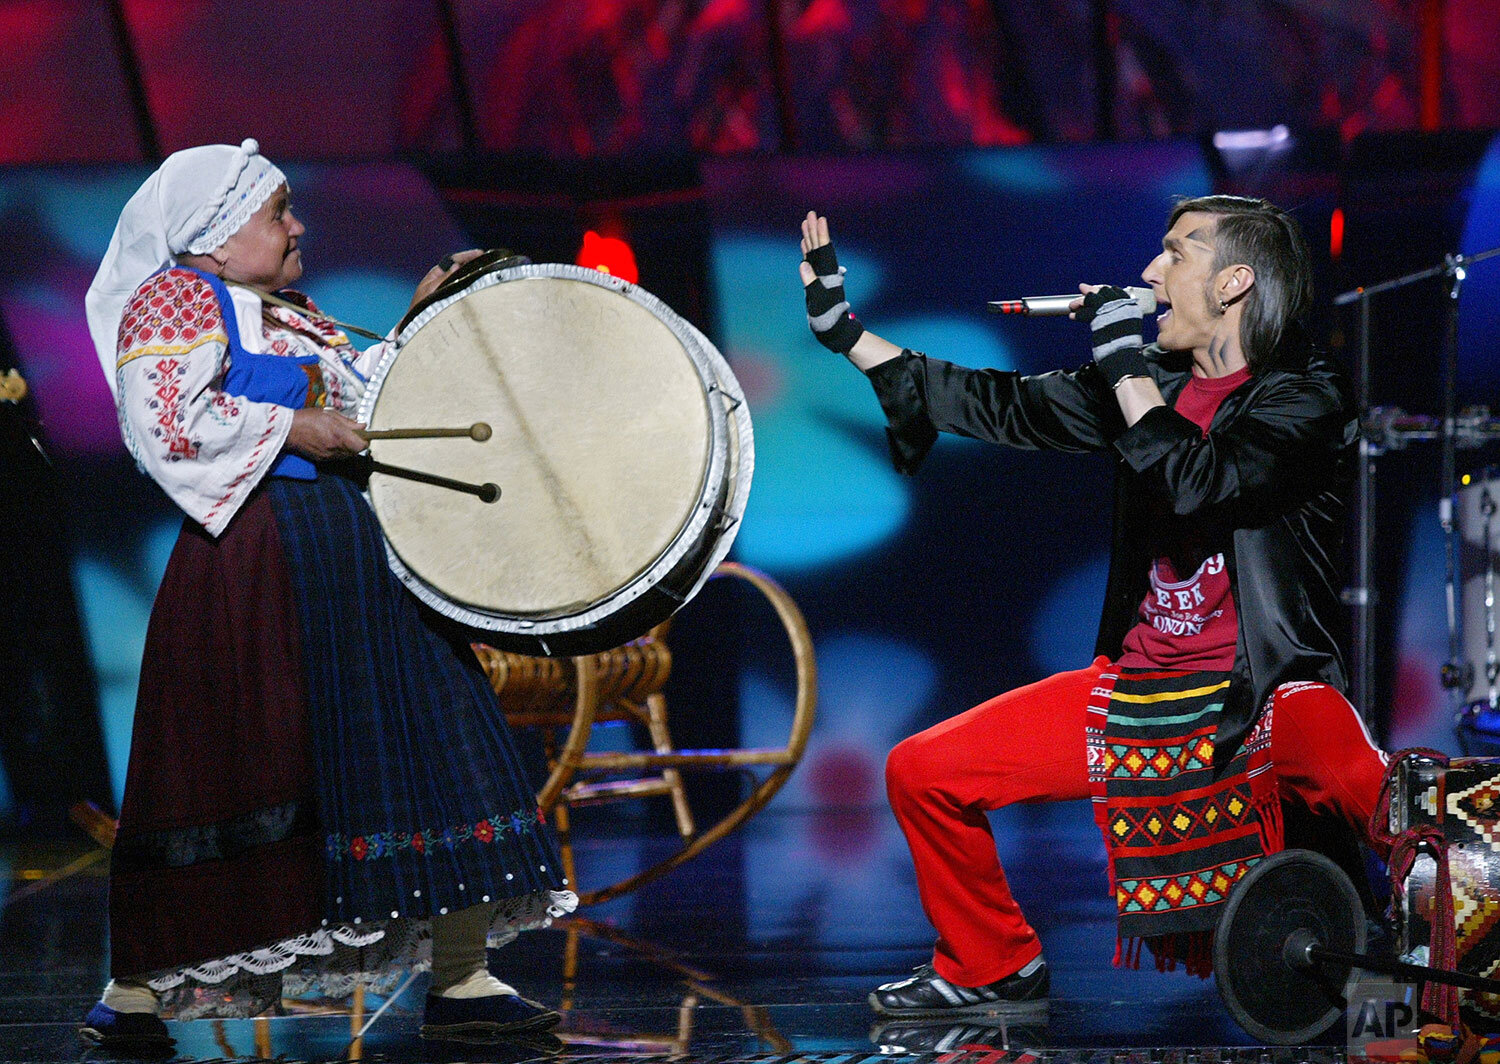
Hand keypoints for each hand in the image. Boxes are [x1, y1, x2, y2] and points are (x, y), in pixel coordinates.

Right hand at [287, 408, 367, 460]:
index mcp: (339, 435)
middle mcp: (335, 448)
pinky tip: (330, 442)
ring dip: (347, 448)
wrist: (288, 430)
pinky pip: (336, 457)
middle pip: (355, 451)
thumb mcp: (330, 414)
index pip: (362, 446)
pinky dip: (338, 451)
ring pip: (346, 455)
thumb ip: (349, 422)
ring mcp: (329, 456)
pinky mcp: (322, 460)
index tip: (363, 435)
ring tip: (339, 437)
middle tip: (351, 434)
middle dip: (356, 443)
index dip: (365, 440)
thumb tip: (363, 426)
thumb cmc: (309, 418)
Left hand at [408, 249, 484, 309]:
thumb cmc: (421, 307)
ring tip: (486, 270)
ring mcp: (449, 288)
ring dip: (474, 273)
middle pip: (460, 266)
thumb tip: (456, 266)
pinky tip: (481, 285)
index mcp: (436, 274)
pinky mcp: (453, 297)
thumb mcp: (431, 290)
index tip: (479, 254)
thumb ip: (444, 278)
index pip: (453, 260)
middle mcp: (443, 278)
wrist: (418, 324)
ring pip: (463, 277)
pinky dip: (472, 285)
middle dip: (472, 262)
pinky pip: (465, 288)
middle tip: (486, 260)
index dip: (466, 256)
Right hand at [799, 211, 863, 354]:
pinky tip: (804, 244)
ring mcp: (820, 276)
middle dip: (814, 230)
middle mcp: (825, 272)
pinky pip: (811, 262)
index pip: (824, 250)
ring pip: (815, 252)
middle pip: (820, 246)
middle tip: (811, 213)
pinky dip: (807, 252)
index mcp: (828, 274)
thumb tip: (803, 263)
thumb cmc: (827, 318)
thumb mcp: (818, 301)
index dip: (821, 234)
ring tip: (806, 223)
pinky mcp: (815, 282)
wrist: (832, 330)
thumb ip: (811, 282)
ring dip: (810, 237)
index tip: (820, 219)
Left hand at [1076, 284, 1148, 387]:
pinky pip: (1087, 313)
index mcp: (1131, 307)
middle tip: (1080, 294)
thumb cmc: (1123, 346)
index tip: (1093, 290)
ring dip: (1081, 303)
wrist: (1124, 359)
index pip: (1115, 291)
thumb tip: (1102, 307)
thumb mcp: (1123, 326)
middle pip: (1103, 293)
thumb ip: (1114, 314)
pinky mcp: (1101, 320)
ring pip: (1093, 300)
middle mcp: (1123, 307)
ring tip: (1073, 306)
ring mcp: (1112, 312)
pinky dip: (1079, 314)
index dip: (1102, 290)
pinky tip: (1074, 316)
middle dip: (1089, 293)